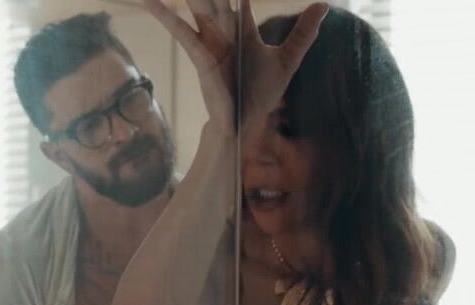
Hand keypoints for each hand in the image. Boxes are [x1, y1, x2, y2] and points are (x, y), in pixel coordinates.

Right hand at [143, 0, 328, 128]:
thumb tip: (324, 5)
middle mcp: (222, 30)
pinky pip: (180, 30)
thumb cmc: (261, 93)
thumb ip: (303, 32)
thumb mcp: (288, 59)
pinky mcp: (199, 54)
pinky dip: (164, 15)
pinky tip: (150, 3)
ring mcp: (208, 40)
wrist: (245, 123)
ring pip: (196, 4)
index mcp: (241, 28)